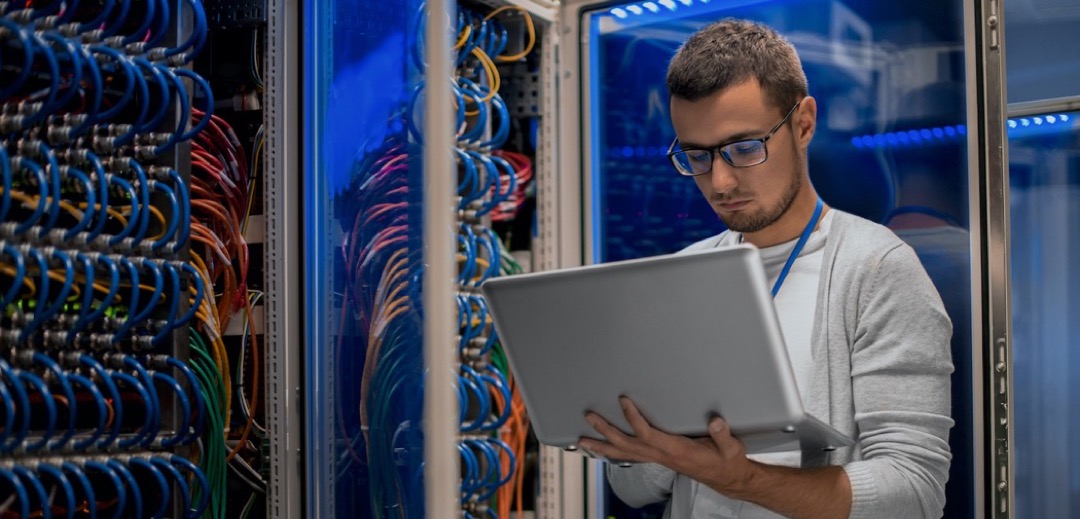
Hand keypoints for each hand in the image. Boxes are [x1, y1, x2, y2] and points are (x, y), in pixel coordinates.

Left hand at [578, 396, 759, 495]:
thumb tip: (716, 421)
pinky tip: (602, 447)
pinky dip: (613, 451)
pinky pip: (630, 456)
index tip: (623, 400)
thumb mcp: (731, 448)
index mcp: (676, 450)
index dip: (633, 418)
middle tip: (589, 417)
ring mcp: (658, 459)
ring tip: (582, 439)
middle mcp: (662, 456)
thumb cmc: (726, 461)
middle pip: (626, 445)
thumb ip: (723, 435)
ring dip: (602, 445)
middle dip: (605, 431)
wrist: (726, 478)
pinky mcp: (658, 458)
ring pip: (624, 453)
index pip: (647, 434)